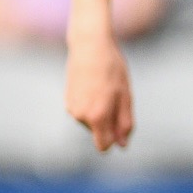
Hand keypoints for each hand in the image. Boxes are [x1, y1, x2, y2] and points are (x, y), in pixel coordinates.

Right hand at [65, 35, 134, 152]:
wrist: (89, 46)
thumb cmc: (112, 70)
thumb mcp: (125, 96)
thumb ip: (124, 123)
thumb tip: (122, 145)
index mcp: (97, 116)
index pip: (103, 146)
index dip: (114, 140)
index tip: (120, 125)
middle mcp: (80, 116)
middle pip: (99, 132)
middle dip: (109, 120)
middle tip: (116, 95)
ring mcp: (71, 108)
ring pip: (91, 121)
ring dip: (100, 111)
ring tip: (105, 88)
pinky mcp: (67, 100)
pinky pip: (83, 111)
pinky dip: (91, 104)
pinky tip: (94, 85)